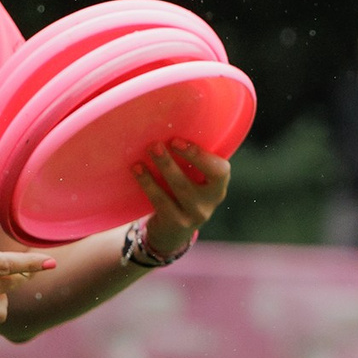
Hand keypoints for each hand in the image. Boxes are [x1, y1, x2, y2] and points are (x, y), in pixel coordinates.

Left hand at [133, 139, 230, 257]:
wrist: (173, 232)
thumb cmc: (184, 194)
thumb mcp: (196, 180)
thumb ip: (192, 161)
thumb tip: (171, 125)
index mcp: (218, 186)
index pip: (220, 171)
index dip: (201, 156)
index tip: (178, 141)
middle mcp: (210, 202)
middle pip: (195, 180)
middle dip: (177, 160)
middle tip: (157, 143)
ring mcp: (193, 215)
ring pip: (178, 189)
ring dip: (162, 168)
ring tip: (148, 150)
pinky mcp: (175, 222)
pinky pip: (160, 201)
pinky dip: (148, 183)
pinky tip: (137, 169)